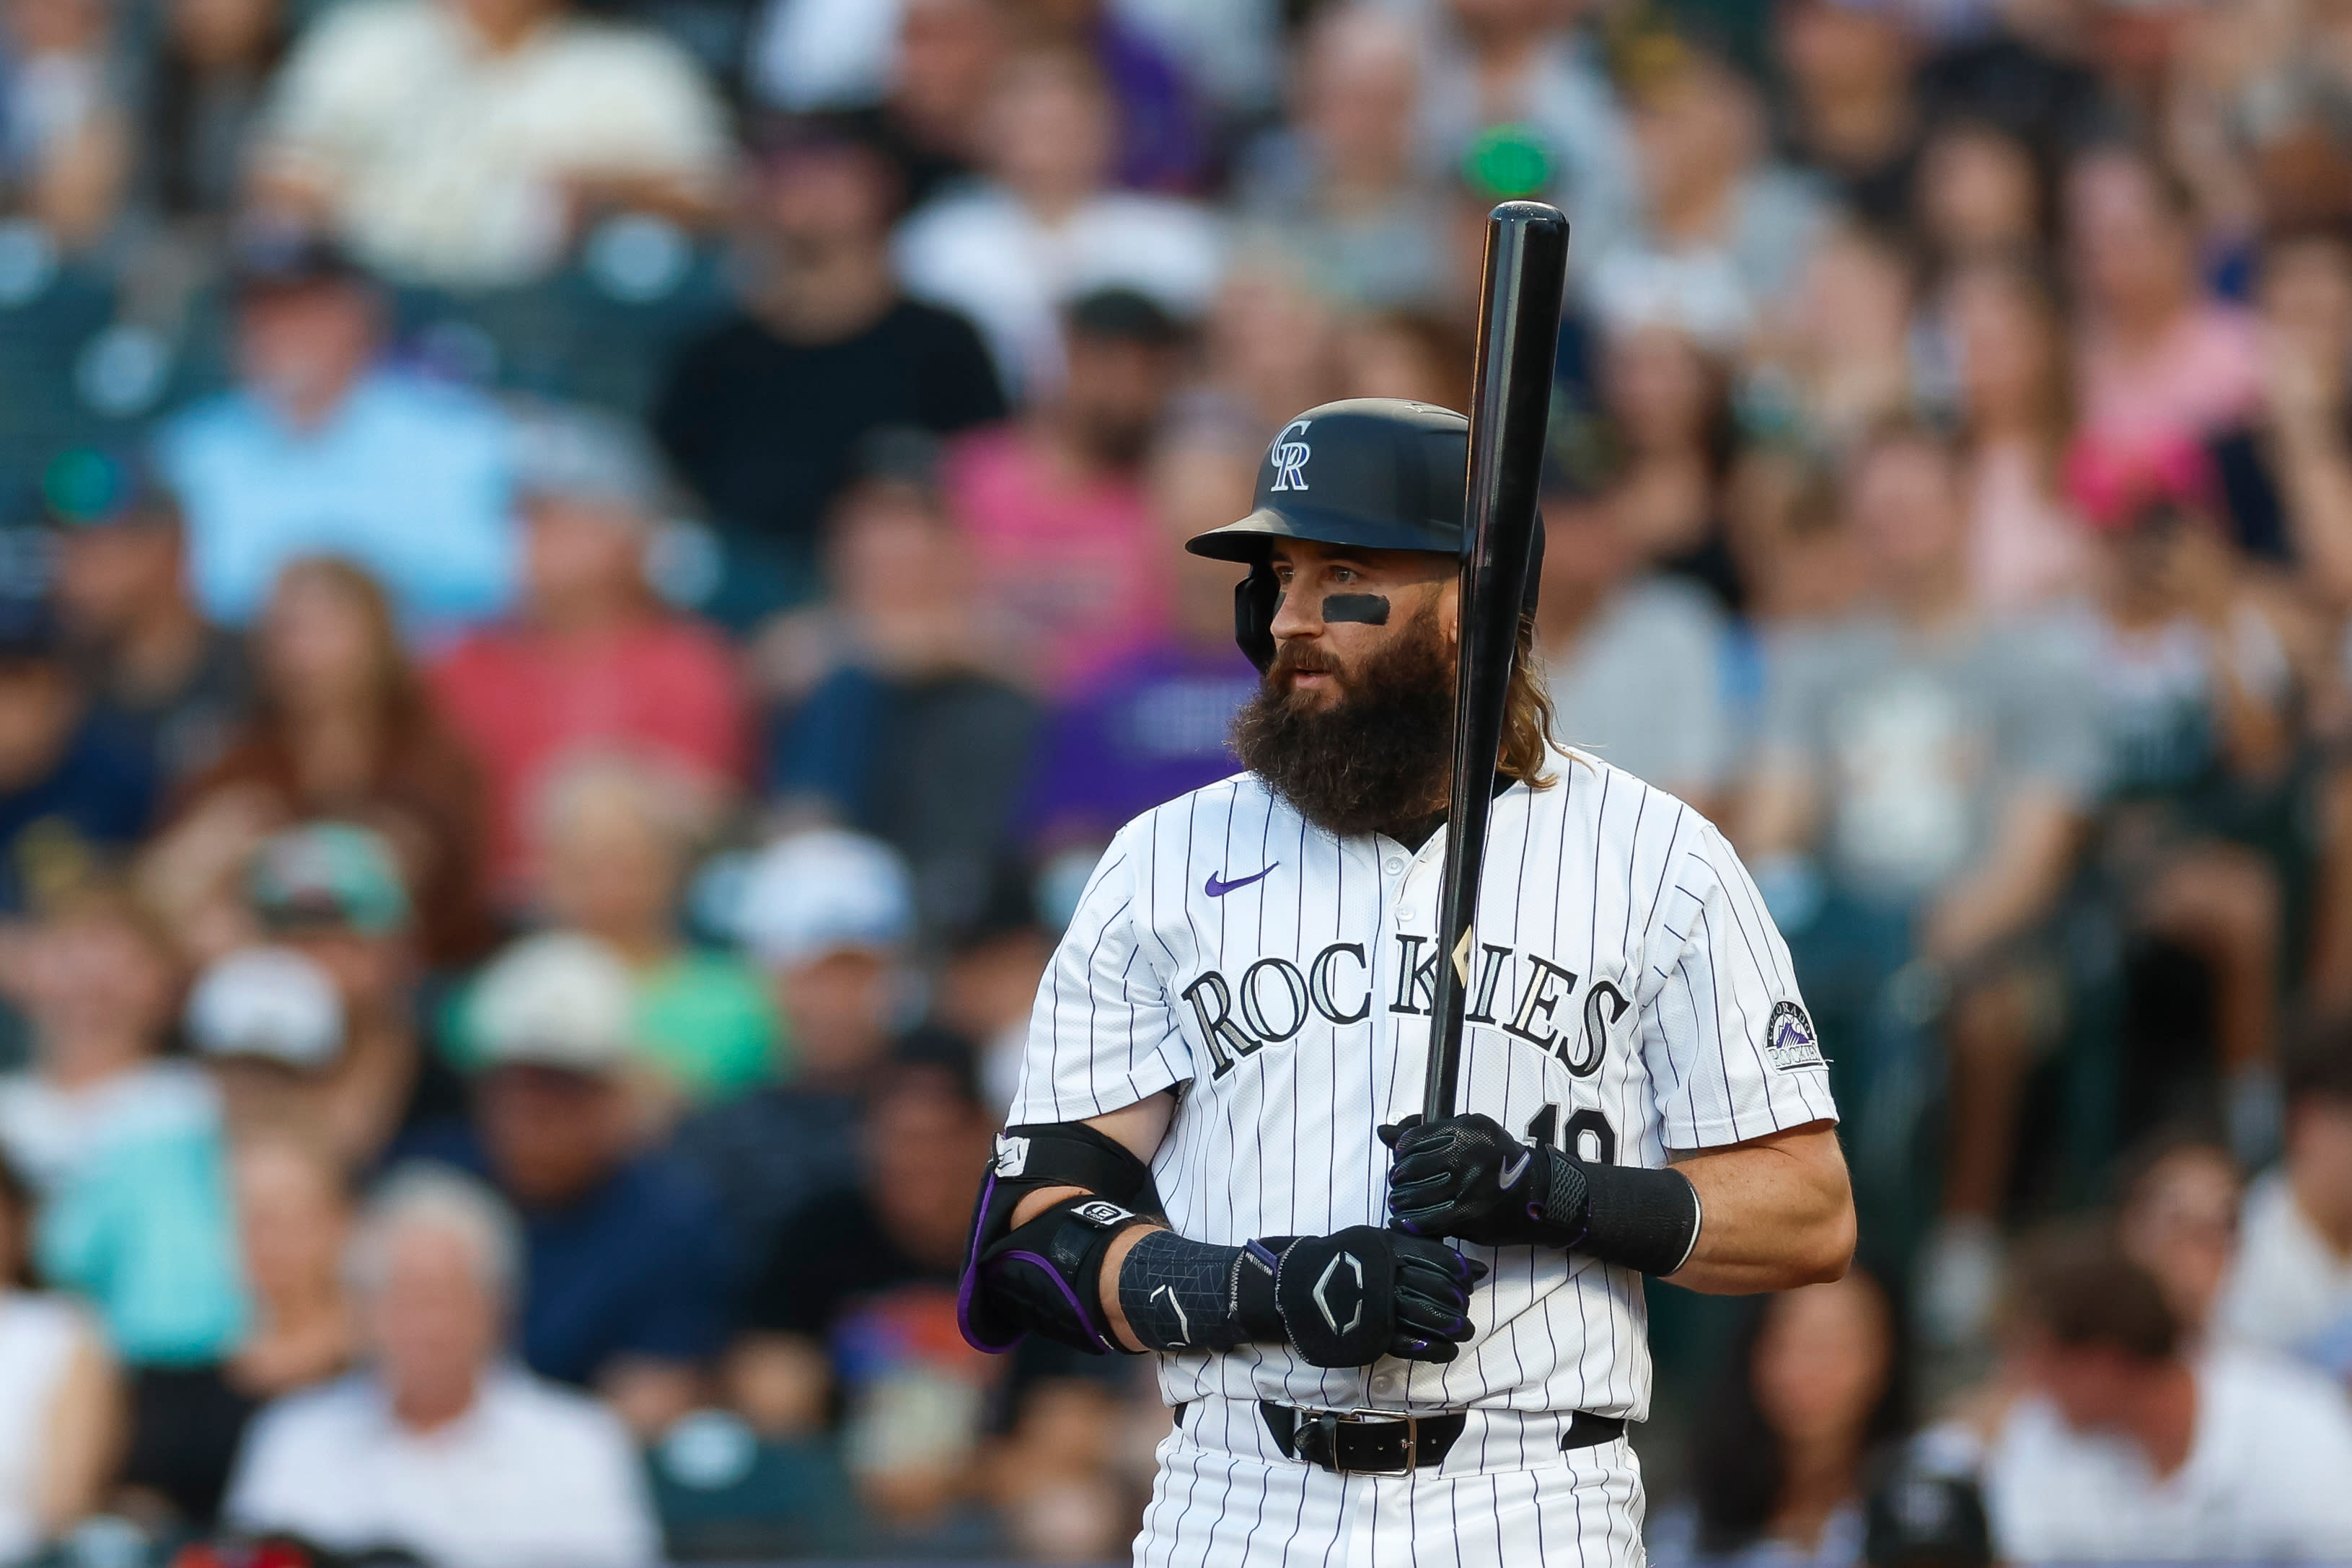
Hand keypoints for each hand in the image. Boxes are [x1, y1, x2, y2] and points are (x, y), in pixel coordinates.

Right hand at [1271, 1226, 1484, 1366]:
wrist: (1298, 1287)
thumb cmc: (1344, 1260)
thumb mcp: (1378, 1241)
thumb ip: (1420, 1248)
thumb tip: (1474, 1267)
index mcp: (1389, 1248)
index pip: (1439, 1259)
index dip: (1461, 1272)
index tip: (1469, 1279)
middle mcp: (1387, 1277)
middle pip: (1439, 1290)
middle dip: (1460, 1302)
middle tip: (1467, 1308)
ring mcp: (1380, 1308)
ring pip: (1430, 1318)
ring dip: (1453, 1327)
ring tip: (1463, 1331)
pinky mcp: (1373, 1335)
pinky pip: (1413, 1344)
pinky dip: (1436, 1349)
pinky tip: (1447, 1350)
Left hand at [1381, 1114, 1587, 1247]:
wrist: (1539, 1194)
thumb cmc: (1500, 1161)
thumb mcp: (1472, 1133)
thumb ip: (1428, 1131)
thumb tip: (1382, 1132)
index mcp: (1468, 1130)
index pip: (1415, 1140)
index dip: (1401, 1152)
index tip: (1402, 1159)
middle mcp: (1468, 1156)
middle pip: (1410, 1169)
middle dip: (1398, 1177)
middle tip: (1398, 1183)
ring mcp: (1468, 1187)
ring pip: (1414, 1195)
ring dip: (1400, 1200)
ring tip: (1401, 1200)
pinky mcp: (1468, 1216)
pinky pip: (1426, 1221)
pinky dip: (1409, 1221)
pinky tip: (1404, 1219)